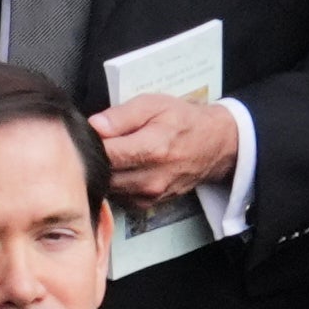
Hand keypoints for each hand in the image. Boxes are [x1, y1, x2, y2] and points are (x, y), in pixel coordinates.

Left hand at [90, 93, 239, 204]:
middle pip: (102, 174)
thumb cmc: (184, 121)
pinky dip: (115, 184)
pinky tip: (123, 169)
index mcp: (152, 149)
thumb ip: (121, 115)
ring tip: (113, 155)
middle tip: (100, 143)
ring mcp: (151, 194)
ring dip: (104, 173)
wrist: (216, 146)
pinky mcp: (149, 203)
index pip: (104, 153)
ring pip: (107, 188)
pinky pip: (118, 197)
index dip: (91, 141)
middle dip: (95, 158)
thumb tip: (94, 126)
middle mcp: (151, 178)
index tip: (91, 132)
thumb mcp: (153, 104)